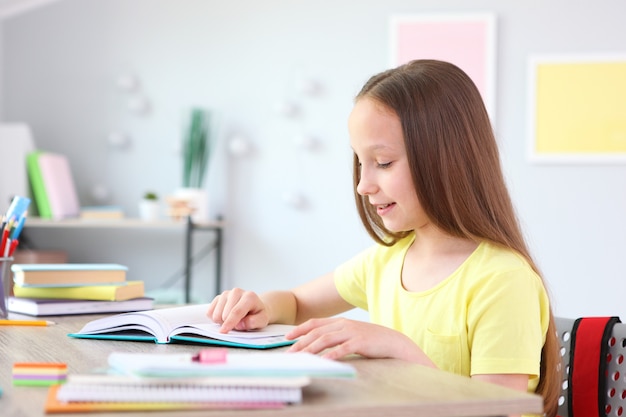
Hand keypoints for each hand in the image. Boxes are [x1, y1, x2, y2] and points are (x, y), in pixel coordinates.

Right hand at [206, 288, 269, 332]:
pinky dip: (215, 319)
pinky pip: (209, 313)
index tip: (223, 331)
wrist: (254, 307)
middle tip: (237, 325)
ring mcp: (226, 294)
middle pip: (224, 314)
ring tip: (232, 320)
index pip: (237, 311)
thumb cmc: (257, 314)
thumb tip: (239, 324)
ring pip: (215, 314)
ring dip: (222, 322)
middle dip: (228, 324)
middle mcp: (237, 292)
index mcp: (249, 296)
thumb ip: (254, 322)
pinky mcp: (218, 298)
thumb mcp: (262, 320)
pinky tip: (225, 317)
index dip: (230, 322)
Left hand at [286, 317, 428, 362]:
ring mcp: (351, 332)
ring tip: (300, 357)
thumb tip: (317, 345)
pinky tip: (323, 361)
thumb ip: (336, 336)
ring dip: (310, 349)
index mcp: (340, 322)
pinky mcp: (360, 342)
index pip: (314, 323)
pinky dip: (331, 355)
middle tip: (289, 353)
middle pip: (316, 332)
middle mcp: (343, 324)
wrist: (393, 341)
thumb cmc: (370, 340)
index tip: (287, 337)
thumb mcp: (350, 334)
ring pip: (325, 339)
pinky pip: (342, 349)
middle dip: (300, 342)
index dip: (299, 329)